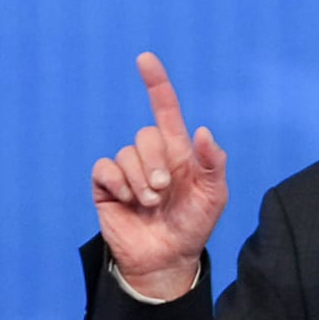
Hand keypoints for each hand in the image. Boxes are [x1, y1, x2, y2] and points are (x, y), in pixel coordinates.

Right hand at [90, 53, 229, 299]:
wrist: (167, 260)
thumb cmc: (193, 227)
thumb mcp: (214, 197)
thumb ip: (214, 164)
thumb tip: (203, 132)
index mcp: (178, 153)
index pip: (165, 110)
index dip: (156, 84)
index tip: (145, 59)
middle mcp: (151, 157)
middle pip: (145, 136)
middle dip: (156, 164)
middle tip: (164, 192)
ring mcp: (127, 172)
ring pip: (126, 154)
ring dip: (141, 181)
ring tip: (150, 205)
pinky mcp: (107, 188)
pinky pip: (105, 169)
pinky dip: (118, 183)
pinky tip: (127, 200)